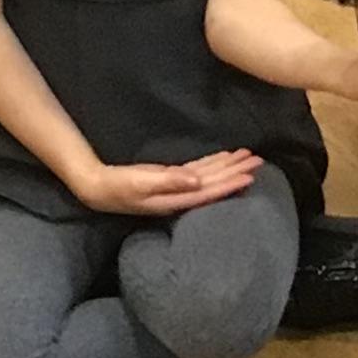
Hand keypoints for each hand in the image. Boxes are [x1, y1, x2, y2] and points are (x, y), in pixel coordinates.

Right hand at [70, 150, 261, 216]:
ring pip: (209, 176)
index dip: (230, 184)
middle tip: (258, 160)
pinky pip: (199, 171)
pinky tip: (224, 159)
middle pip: (215, 183)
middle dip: (236, 172)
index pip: (210, 191)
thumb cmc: (117, 187)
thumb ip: (169, 181)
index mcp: (176, 199)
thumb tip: (197, 182)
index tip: (250, 176)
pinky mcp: (171, 179)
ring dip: (228, 167)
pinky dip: (213, 164)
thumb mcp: (141, 183)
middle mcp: (181, 195)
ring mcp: (177, 188)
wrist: (99, 188)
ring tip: (248, 158)